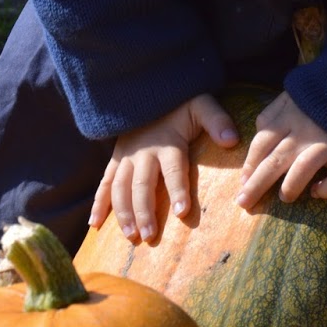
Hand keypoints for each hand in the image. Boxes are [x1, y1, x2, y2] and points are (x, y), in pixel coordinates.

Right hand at [89, 94, 238, 242]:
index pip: (173, 169)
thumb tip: (232, 141)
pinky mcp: (116, 159)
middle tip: (149, 235)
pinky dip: (99, 203)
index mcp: (168, 143)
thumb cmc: (180, 103)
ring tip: (131, 236)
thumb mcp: (202, 106)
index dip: (178, 189)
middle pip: (142, 185)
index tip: (182, 211)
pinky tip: (95, 225)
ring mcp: (126, 157)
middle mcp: (144, 152)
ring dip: (123, 212)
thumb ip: (217, 122)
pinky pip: (104, 183)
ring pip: (120, 187)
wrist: (149, 90)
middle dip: (144, 211)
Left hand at [237, 91, 326, 209]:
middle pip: (275, 160)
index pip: (262, 142)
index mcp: (289, 115)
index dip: (250, 164)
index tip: (243, 182)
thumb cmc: (324, 93)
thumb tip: (259, 132)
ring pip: (303, 169)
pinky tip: (317, 192)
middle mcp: (305, 130)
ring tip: (284, 198)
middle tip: (244, 203)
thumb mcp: (294, 93)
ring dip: (290, 187)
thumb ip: (274, 112)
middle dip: (256, 185)